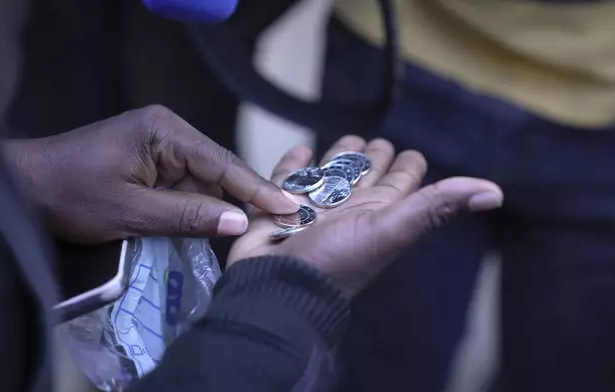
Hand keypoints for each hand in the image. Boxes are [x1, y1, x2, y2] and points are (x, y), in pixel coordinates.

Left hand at [1, 105, 297, 242]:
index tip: (290, 205)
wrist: (24, 188)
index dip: (257, 188)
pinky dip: (198, 206)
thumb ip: (188, 215)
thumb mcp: (131, 211)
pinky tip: (216, 223)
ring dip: (221, 205)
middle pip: (217, 170)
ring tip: (260, 224)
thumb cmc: (70, 195)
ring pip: (204, 181)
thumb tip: (240, 222)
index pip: (222, 162)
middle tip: (283, 219)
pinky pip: (186, 186)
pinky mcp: (152, 164)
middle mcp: (168, 132)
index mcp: (164, 131)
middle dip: (243, 197)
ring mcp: (160, 147)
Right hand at [228, 136, 502, 297]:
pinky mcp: (277, 206)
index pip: (400, 181)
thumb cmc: (335, 260)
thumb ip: (435, 206)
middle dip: (372, 156)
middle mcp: (348, 207)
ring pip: (329, 174)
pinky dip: (294, 165)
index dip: (409, 166)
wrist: (277, 289)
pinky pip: (287, 179)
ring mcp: (312, 207)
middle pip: (365, 174)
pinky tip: (301, 152)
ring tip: (346, 140)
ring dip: (338, 156)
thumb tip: (496, 193)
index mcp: (378, 211)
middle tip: (376, 141)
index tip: (412, 153)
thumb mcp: (392, 230)